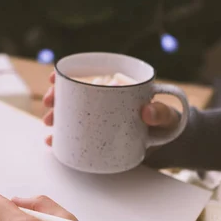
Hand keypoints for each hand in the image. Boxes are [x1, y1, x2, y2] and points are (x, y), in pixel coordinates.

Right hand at [42, 71, 180, 145]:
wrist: (171, 146)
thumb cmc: (170, 125)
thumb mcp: (168, 117)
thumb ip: (162, 113)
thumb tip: (147, 112)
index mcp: (117, 87)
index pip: (88, 75)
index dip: (68, 75)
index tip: (54, 78)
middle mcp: (105, 101)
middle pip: (74, 95)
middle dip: (56, 98)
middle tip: (48, 106)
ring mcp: (101, 119)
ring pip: (72, 114)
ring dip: (56, 117)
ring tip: (48, 125)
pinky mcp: (99, 137)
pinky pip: (77, 135)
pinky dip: (64, 138)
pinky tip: (52, 142)